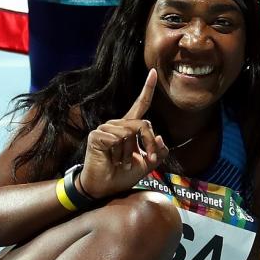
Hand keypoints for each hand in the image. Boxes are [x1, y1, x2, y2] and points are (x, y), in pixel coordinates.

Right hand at [78, 69, 168, 197]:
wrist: (104, 187)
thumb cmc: (122, 175)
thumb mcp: (146, 165)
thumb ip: (157, 152)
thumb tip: (162, 138)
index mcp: (129, 128)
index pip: (140, 105)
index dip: (147, 88)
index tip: (153, 72)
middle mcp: (117, 125)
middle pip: (143, 123)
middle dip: (150, 142)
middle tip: (149, 158)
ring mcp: (106, 128)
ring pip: (131, 131)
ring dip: (131, 152)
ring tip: (122, 162)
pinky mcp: (97, 135)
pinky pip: (116, 138)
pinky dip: (119, 152)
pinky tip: (111, 159)